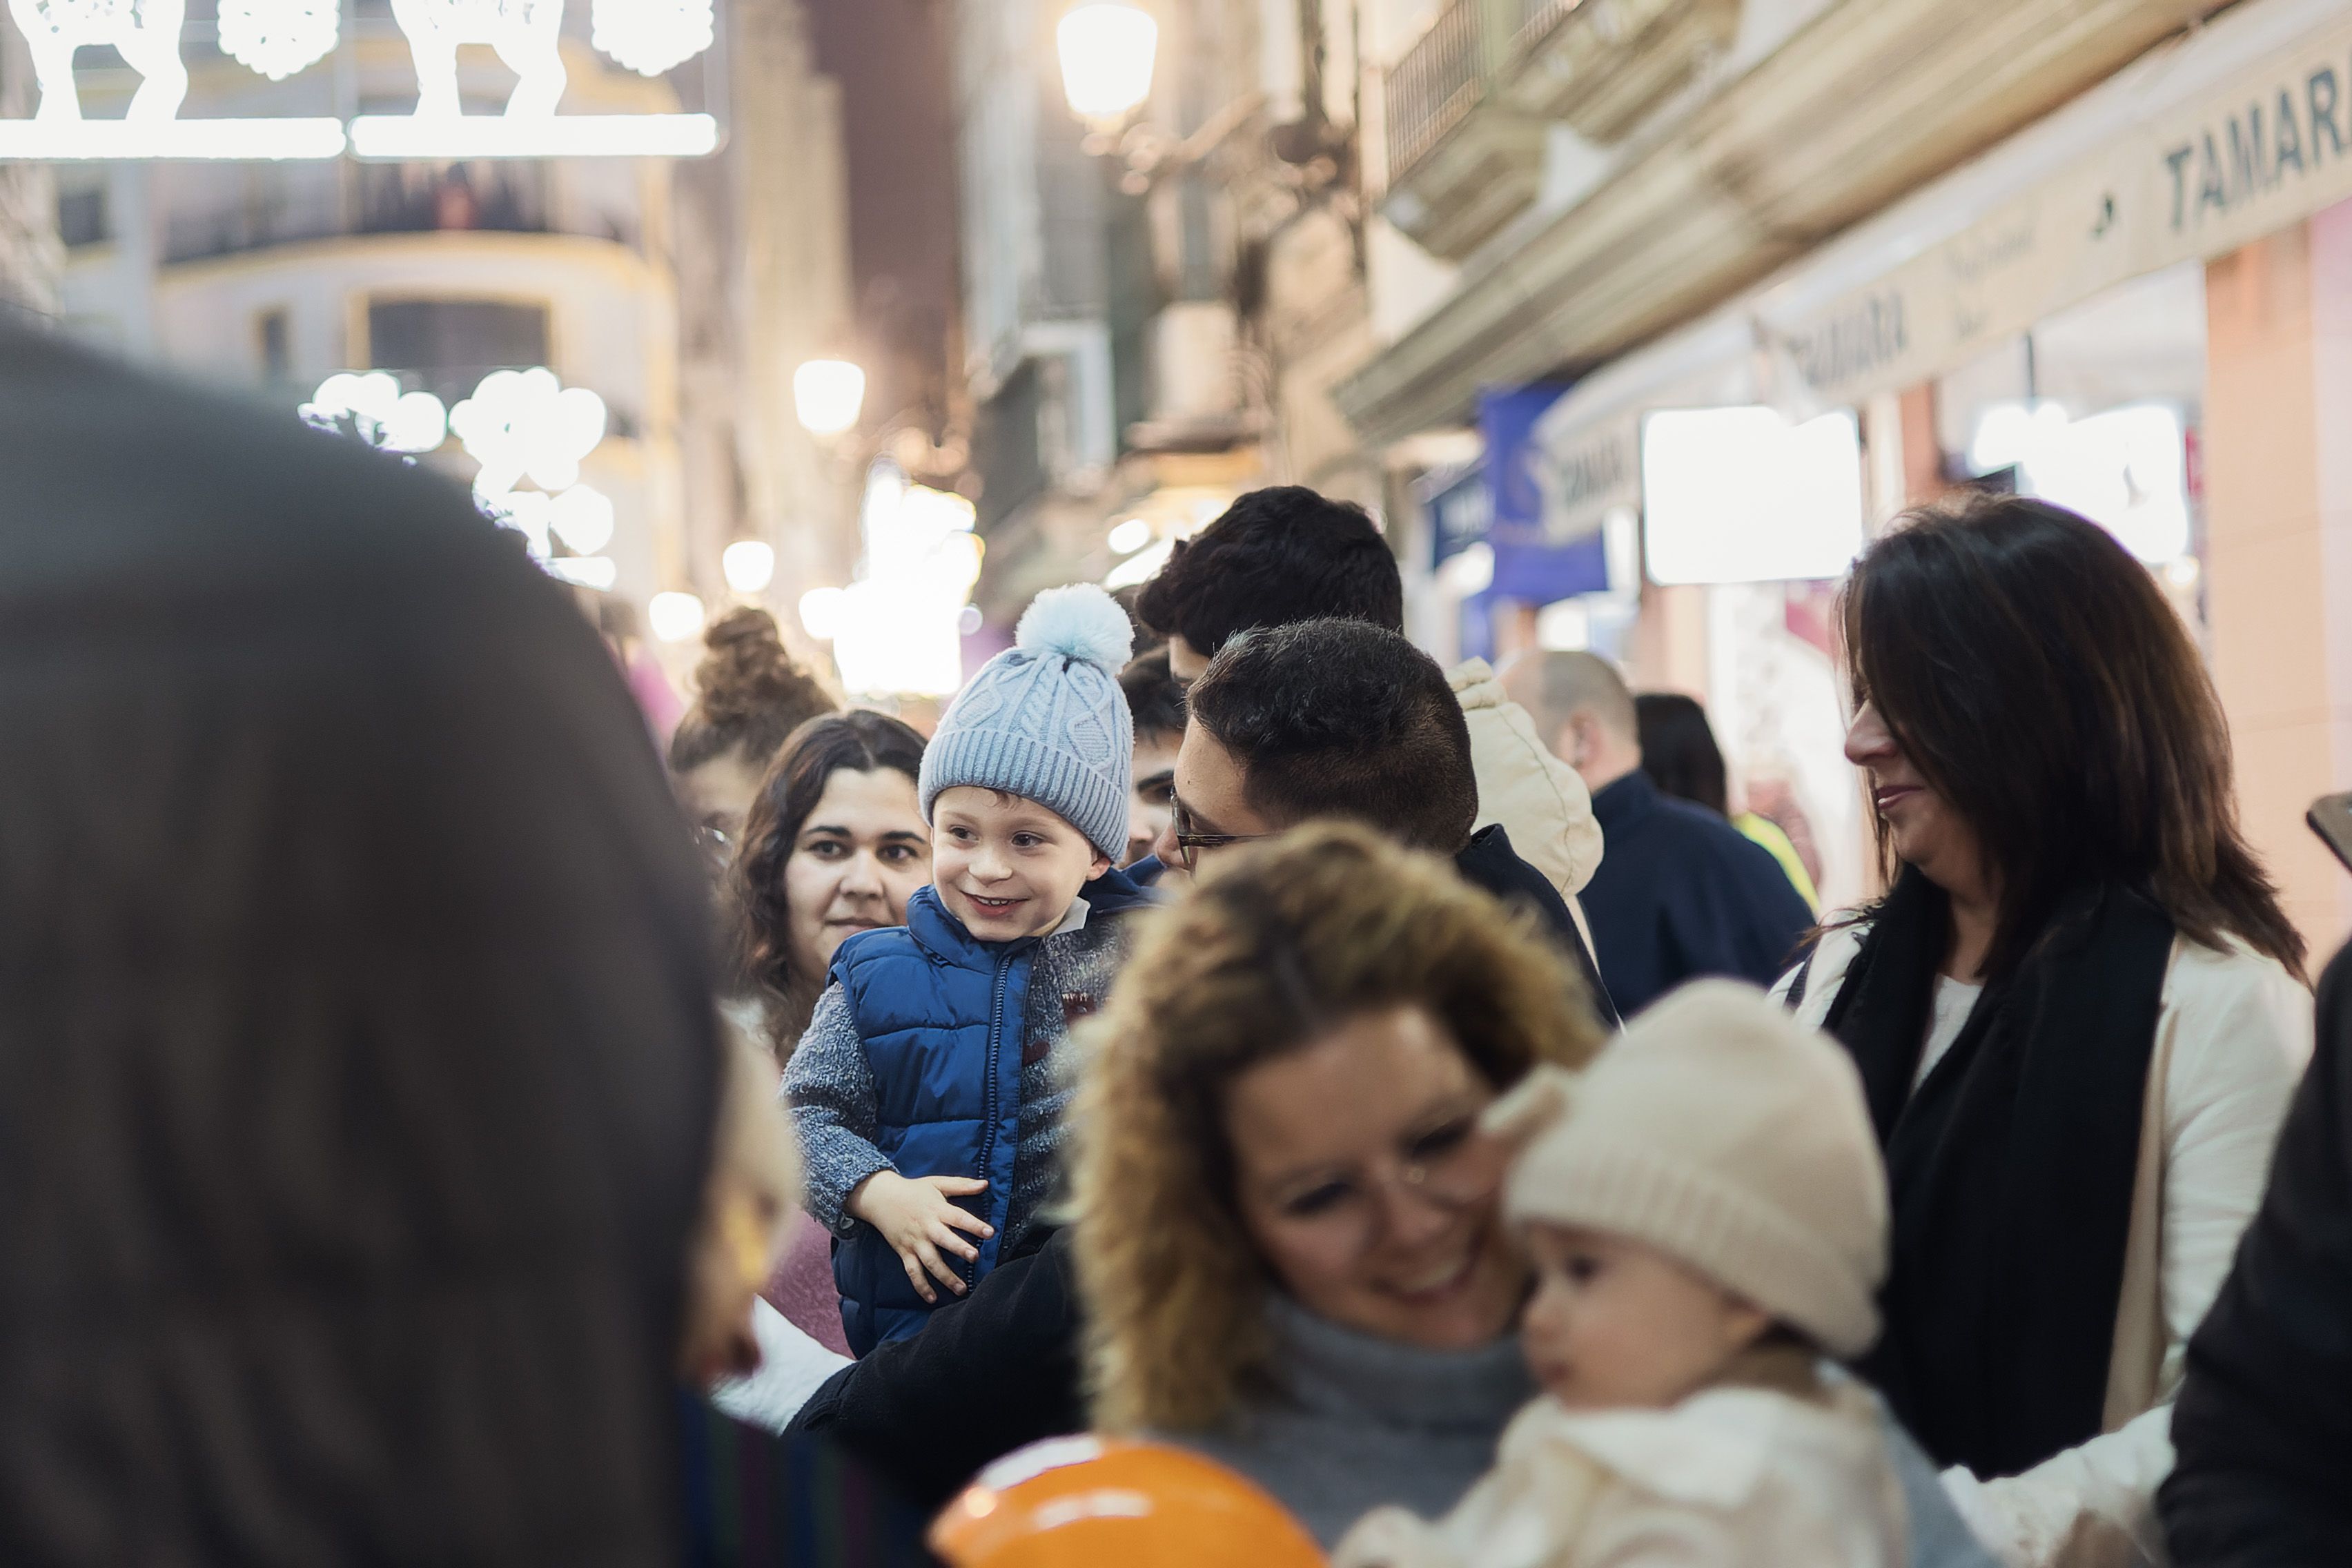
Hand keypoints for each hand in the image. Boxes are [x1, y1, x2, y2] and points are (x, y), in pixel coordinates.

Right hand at [846, 1170, 992, 1302]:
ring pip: (930, 1262)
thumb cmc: (914, 1190)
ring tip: (961, 1289)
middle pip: (944, 1240)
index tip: (990, 1233)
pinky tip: (932, 1299)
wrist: (881, 1197)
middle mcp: (927, 1227)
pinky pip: (913, 1272)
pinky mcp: (904, 1252)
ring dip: (946, 1276)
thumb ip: (962, 1185)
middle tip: (975, 1257)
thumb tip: (985, 1184)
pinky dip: (921, 1286)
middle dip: (959, 1249)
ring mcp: (915, 1242)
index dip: (975, 1225)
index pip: (959, 1217)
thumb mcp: (937, 1183)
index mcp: (937, 1209)